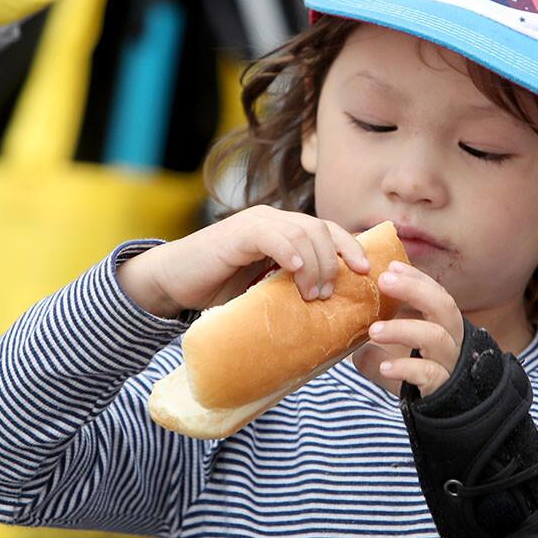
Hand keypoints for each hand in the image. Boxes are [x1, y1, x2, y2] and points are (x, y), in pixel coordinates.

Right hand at [117, 205, 370, 318]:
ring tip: (312, 293)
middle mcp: (272, 220)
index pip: (326, 229)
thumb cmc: (217, 289)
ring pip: (301, 231)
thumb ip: (289, 289)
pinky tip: (295, 271)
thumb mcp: (263, 288)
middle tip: (328, 294)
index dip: (349, 247)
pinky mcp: (236, 234)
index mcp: (282, 231)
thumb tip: (326, 316)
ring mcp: (254, 224)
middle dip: (333, 261)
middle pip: (319, 228)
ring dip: (315, 264)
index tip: (364, 273)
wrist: (172, 282)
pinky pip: (270, 235)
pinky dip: (288, 252)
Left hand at [351, 260, 463, 395]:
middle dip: (415, 290)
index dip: (417, 278)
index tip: (392, 265)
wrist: (441, 416)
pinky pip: (429, 373)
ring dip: (403, 328)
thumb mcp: (395, 352)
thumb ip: (377, 338)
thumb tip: (346, 325)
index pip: (436, 293)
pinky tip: (384, 366)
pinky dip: (405, 368)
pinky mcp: (442, 388)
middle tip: (383, 280)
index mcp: (443, 327)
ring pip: (436, 337)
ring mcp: (449, 364)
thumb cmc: (417, 376)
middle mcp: (451, 341)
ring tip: (373, 330)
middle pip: (444, 306)